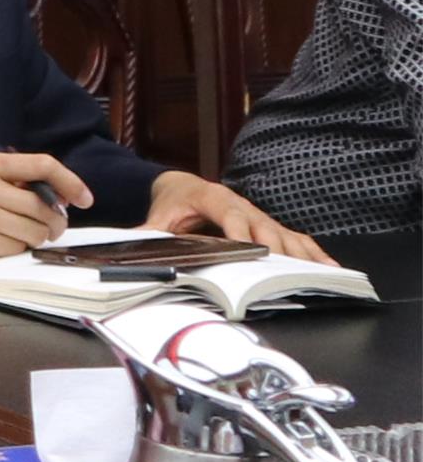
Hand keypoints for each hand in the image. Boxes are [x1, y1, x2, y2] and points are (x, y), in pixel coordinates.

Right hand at [0, 151, 92, 263]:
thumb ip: (8, 177)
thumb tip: (57, 195)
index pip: (42, 165)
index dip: (71, 182)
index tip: (85, 199)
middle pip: (44, 208)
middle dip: (54, 223)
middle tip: (50, 228)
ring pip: (34, 233)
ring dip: (34, 238)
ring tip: (18, 235)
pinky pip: (15, 250)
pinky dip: (13, 250)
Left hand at [142, 171, 333, 265]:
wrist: (183, 186)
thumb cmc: (174, 203)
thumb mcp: (159, 215)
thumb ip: (149, 231)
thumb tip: (131, 245)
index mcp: (214, 198)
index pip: (230, 215)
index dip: (240, 232)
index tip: (250, 249)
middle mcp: (243, 205)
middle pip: (264, 227)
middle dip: (277, 249)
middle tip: (288, 273)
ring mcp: (259, 215)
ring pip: (285, 234)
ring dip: (302, 255)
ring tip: (321, 275)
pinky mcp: (270, 225)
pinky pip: (296, 239)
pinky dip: (314, 254)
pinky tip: (330, 269)